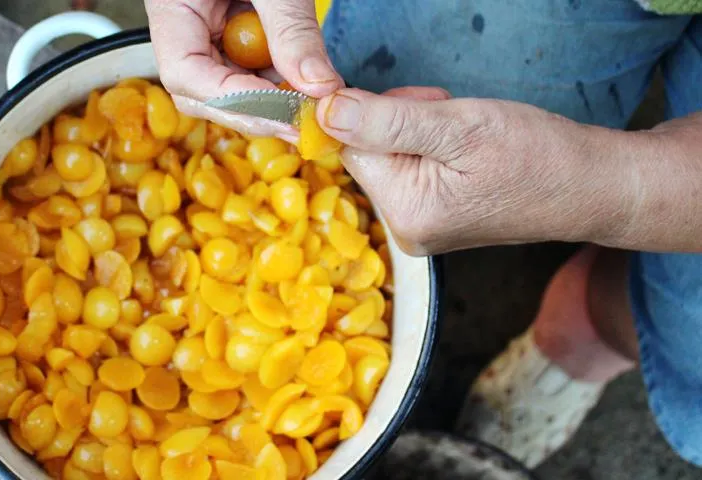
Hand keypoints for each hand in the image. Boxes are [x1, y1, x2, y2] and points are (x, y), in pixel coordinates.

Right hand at [146, 0, 341, 137]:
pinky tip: (305, 84)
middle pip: (203, 92)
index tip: (284, 113)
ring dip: (269, 100)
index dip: (234, 101)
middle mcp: (183, 27)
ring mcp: (205, 32)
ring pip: (228, 86)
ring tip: (310, 106)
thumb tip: (319, 87)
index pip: (185, 74)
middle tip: (303, 124)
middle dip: (253, 112)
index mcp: (170, 7)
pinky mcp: (231, 31)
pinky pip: (249, 68)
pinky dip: (277, 80)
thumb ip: (292, 30)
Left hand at [316, 87, 640, 254]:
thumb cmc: (536, 156)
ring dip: (418, 132)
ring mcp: (419, 229)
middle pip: (369, 153)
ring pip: (390, 157)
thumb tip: (324, 113)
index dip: (378, 113)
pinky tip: (465, 149)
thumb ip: (385, 120)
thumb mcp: (457, 126)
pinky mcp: (434, 221)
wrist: (591, 187)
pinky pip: (411, 171)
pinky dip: (430, 149)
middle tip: (450, 118)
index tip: (424, 107)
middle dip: (401, 122)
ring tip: (465, 134)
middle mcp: (404, 231)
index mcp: (405, 212)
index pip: (350, 147)